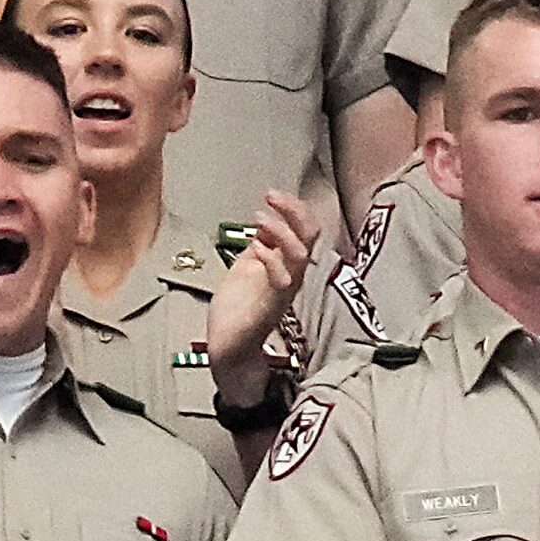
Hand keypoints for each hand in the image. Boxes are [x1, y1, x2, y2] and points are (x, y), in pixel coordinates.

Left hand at [206, 190, 316, 410]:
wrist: (229, 346)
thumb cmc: (239, 310)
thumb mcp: (248, 267)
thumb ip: (260, 245)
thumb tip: (267, 221)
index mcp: (287, 264)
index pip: (305, 229)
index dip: (293, 208)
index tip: (274, 194)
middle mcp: (292, 275)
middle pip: (310, 236)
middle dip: (294, 212)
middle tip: (273, 197)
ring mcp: (283, 290)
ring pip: (299, 255)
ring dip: (280, 232)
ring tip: (260, 219)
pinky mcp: (271, 305)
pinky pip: (281, 280)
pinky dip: (270, 259)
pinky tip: (255, 250)